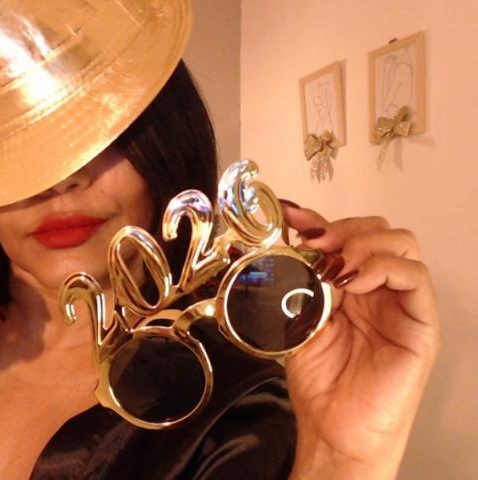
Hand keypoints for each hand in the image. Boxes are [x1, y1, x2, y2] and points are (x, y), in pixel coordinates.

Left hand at [281, 203, 439, 479]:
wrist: (335, 428)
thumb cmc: (319, 380)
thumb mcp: (298, 321)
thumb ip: (298, 284)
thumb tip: (284, 244)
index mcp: (350, 284)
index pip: (345, 236)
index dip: (319, 220)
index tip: (290, 215)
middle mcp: (379, 287)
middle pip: (378, 230)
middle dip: (344, 228)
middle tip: (314, 245)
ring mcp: (402, 302)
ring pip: (402, 244)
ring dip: (364, 243)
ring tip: (335, 264)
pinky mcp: (421, 323)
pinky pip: (415, 278)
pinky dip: (384, 267)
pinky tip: (354, 281)